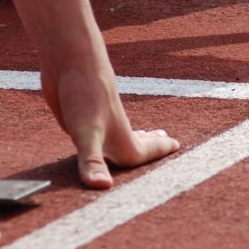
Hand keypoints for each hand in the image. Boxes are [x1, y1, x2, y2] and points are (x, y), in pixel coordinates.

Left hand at [41, 63, 179, 188]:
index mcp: (120, 140)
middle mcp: (111, 132)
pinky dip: (105, 135)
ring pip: (118, 136)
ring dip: (132, 137)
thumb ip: (92, 162)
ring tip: (143, 134)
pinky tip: (99, 130)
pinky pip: (97, 132)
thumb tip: (103, 188)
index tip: (178, 145)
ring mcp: (96, 123)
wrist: (69, 59)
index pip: (144, 153)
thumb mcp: (86, 133)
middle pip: (137, 142)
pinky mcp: (78, 116)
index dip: (160, 152)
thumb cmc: (84, 94)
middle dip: (151, 145)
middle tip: (166, 139)